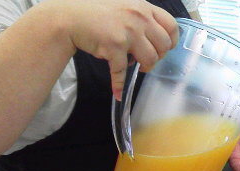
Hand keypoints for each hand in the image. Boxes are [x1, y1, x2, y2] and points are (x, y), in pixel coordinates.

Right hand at [43, 0, 178, 99]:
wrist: (69, 17)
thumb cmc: (95, 12)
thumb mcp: (124, 5)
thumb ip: (141, 17)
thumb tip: (157, 37)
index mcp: (143, 7)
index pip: (171, 25)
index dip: (171, 41)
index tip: (165, 48)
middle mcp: (138, 18)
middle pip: (164, 46)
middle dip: (158, 56)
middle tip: (147, 59)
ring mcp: (127, 33)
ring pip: (150, 60)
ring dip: (145, 67)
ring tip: (137, 66)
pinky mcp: (114, 47)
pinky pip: (123, 72)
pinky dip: (119, 85)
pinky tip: (118, 92)